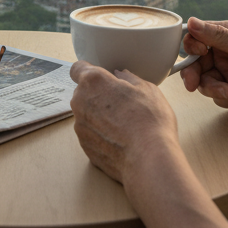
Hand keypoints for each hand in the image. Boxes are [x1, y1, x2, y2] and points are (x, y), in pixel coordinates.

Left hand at [69, 61, 179, 183]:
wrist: (148, 159)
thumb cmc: (149, 122)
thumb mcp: (147, 89)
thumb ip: (128, 78)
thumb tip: (121, 75)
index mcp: (93, 82)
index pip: (78, 68)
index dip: (89, 71)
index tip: (100, 77)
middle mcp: (80, 101)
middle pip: (83, 93)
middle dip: (98, 95)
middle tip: (121, 103)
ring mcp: (80, 125)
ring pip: (87, 114)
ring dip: (99, 116)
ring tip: (124, 124)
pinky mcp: (84, 145)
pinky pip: (91, 133)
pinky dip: (101, 134)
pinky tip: (120, 139)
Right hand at [181, 18, 227, 113]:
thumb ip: (217, 36)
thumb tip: (190, 21)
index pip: (199, 36)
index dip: (192, 46)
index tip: (197, 54)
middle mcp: (226, 52)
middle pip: (196, 62)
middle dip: (194, 74)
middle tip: (193, 85)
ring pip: (205, 81)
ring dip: (213, 89)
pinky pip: (217, 96)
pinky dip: (226, 98)